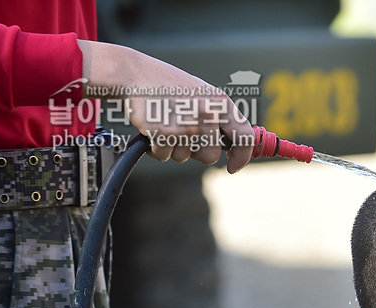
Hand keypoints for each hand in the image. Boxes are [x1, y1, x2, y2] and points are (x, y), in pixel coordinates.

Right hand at [79, 40, 254, 171]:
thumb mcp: (201, 93)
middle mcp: (207, 114)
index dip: (242, 157)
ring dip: (173, 148)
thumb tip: (235, 143)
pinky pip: (164, 156)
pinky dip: (156, 148)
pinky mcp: (166, 134)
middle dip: (195, 151)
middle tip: (180, 132)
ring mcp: (187, 125)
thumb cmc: (165, 84)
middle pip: (210, 156)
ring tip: (165, 122)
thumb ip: (219, 116)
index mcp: (220, 103)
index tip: (232, 165)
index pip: (244, 137)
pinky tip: (152, 128)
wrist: (131, 73)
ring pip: (185, 158)